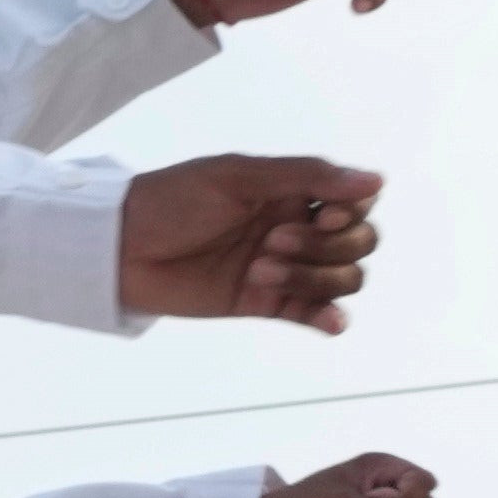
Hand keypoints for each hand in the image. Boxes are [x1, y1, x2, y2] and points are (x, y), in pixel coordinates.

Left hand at [120, 154, 384, 331]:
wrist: (121, 248)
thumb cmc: (172, 200)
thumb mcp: (238, 176)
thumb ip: (307, 176)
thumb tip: (376, 180)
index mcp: (292, 192)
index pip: (356, 204)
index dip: (350, 213)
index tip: (319, 212)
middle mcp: (296, 228)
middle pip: (358, 243)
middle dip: (325, 246)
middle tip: (270, 243)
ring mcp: (284, 268)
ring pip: (342, 280)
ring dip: (312, 278)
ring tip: (259, 272)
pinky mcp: (265, 305)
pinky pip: (315, 314)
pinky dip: (329, 318)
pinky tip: (328, 321)